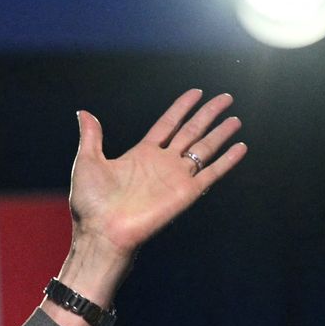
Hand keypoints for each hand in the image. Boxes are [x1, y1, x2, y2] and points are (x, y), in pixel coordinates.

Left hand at [42, 89, 248, 325]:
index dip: (182, 108)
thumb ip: (92, 136)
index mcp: (141, 154)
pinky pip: (211, 173)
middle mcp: (162, 164)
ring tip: (235, 119)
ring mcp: (176, 178)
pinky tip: (241, 147)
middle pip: (191, 132)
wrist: (102, 233)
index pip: (168, 124)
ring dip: (220, 134)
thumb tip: (83, 112)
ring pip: (204, 149)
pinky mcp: (186, 194)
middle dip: (208, 114)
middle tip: (226, 97)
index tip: (197, 93)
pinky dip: (227, 161)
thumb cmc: (91, 203)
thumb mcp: (88, 162)